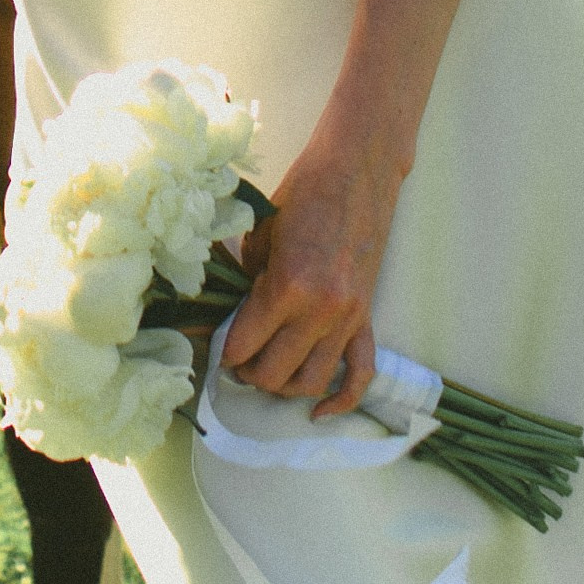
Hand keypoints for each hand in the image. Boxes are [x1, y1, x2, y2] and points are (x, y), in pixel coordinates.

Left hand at [217, 124, 405, 416]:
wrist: (354, 172)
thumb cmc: (302, 194)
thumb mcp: (260, 235)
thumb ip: (246, 281)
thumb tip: (230, 316)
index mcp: (287, 286)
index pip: (245, 345)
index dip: (225, 353)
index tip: (217, 349)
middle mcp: (320, 310)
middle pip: (275, 374)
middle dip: (249, 374)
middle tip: (236, 362)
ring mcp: (347, 318)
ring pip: (312, 381)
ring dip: (283, 387)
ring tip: (266, 373)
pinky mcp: (366, 318)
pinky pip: (360, 374)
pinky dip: (340, 401)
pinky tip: (319, 412)